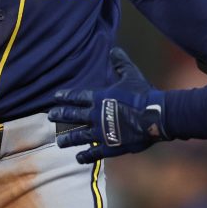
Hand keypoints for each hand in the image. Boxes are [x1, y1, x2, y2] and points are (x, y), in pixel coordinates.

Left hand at [49, 48, 166, 163]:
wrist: (155, 116)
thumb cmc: (142, 95)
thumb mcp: (131, 75)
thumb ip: (120, 63)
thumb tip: (113, 49)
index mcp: (99, 98)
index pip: (78, 96)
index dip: (66, 96)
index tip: (55, 97)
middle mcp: (96, 115)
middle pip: (73, 115)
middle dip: (61, 115)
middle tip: (51, 116)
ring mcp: (101, 132)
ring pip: (79, 136)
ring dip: (68, 138)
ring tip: (59, 142)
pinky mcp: (110, 146)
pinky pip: (95, 152)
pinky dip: (86, 156)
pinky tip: (79, 158)